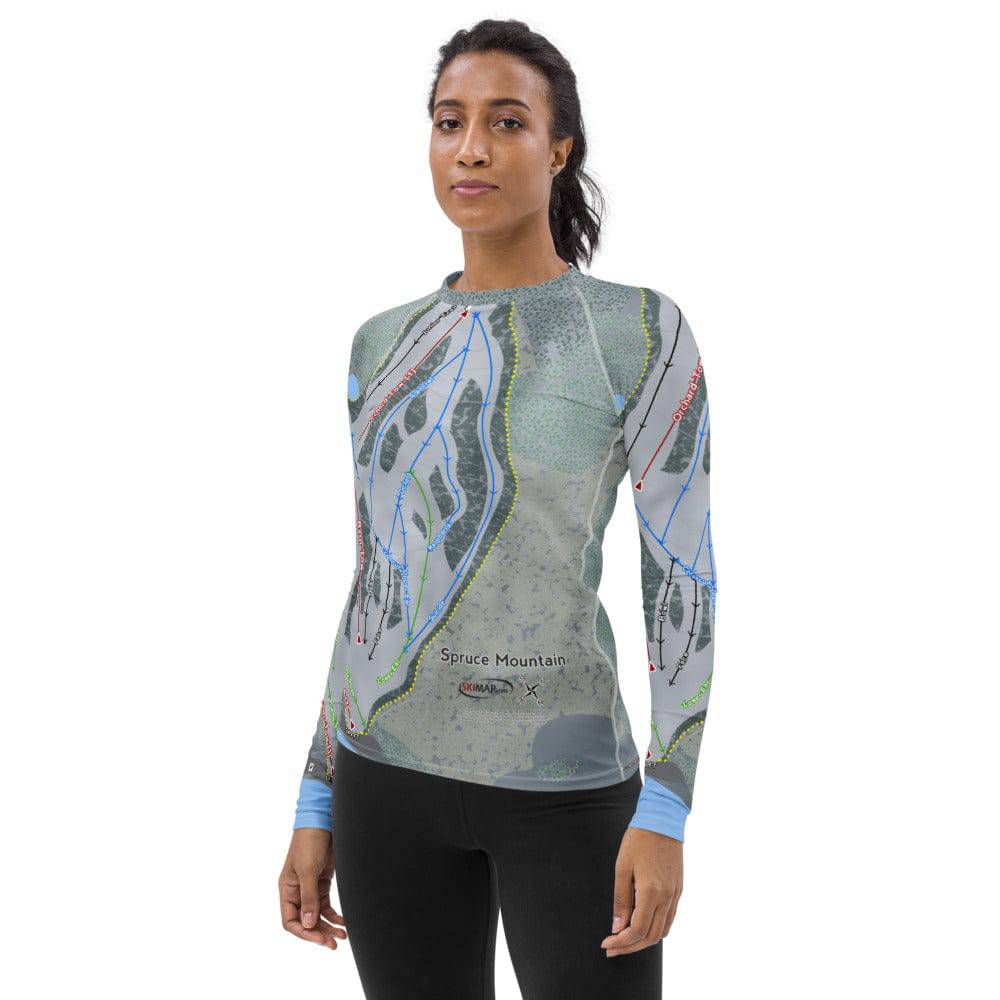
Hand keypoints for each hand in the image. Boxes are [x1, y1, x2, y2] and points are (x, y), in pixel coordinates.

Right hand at [278, 828, 347, 949]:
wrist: (323, 821)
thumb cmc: (309, 842)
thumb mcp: (307, 870)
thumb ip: (308, 897)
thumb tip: (308, 924)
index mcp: (287, 889)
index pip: (290, 920)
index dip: (304, 932)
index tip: (320, 938)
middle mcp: (297, 891)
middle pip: (306, 920)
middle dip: (319, 933)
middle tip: (334, 943)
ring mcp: (310, 887)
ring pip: (317, 915)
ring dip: (329, 926)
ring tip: (342, 935)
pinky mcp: (323, 882)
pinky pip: (326, 905)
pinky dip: (334, 914)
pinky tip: (344, 921)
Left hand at [600, 827, 682, 955]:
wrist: (662, 820)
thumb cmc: (638, 840)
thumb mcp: (622, 867)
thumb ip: (621, 900)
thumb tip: (617, 928)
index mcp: (651, 892)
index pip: (637, 930)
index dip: (621, 942)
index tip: (606, 943)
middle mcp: (667, 897)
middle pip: (650, 936)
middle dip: (630, 947)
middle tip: (611, 948)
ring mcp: (675, 894)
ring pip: (662, 931)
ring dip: (643, 941)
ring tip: (624, 941)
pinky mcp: (678, 889)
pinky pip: (669, 919)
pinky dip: (656, 929)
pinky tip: (642, 927)